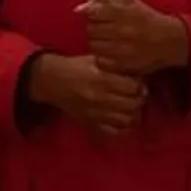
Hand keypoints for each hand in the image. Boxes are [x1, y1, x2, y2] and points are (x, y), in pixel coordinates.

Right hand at [26, 53, 147, 135]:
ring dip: (131, 111)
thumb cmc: (75, 66)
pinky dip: (122, 126)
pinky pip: (113, 131)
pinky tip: (121, 117)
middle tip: (135, 93)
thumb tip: (136, 74)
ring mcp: (96, 113)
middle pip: (132, 104)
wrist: (52, 81)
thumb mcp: (95, 59)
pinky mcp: (91, 123)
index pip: (133, 86)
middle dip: (137, 97)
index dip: (138, 83)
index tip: (137, 81)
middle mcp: (100, 98)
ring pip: (126, 119)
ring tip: (129, 104)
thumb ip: (115, 65)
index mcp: (102, 79)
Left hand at [81, 0, 189, 76]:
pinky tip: (109, 53)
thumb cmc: (148, 19)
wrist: (170, 41)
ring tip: (106, 41)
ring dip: (97, 43)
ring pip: (93, 45)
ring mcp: (121, 48)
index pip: (92, 12)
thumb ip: (108, 1)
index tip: (96, 16)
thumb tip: (84, 5)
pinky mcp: (123, 64)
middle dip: (94, 28)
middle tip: (102, 30)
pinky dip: (102, 57)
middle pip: (90, 29)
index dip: (91, 14)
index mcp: (122, 12)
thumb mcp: (131, 3)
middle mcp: (120, 30)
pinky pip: (100, 61)